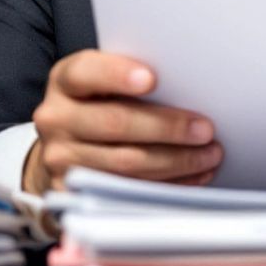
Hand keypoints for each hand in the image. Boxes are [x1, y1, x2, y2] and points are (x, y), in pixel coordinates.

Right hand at [24, 50, 221, 193]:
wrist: (68, 142)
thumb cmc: (104, 101)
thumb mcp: (108, 81)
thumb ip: (135, 78)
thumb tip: (190, 84)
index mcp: (65, 80)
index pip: (86, 72)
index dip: (117, 75)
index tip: (151, 79)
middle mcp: (56, 118)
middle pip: (115, 123)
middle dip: (166, 128)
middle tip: (206, 130)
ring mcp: (60, 158)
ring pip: (124, 163)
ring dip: (175, 161)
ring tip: (210, 155)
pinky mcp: (72, 192)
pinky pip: (126, 191)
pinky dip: (166, 184)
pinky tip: (193, 176)